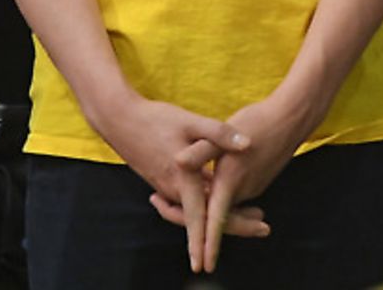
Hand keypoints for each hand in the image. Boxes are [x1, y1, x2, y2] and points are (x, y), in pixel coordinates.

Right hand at [95, 93, 252, 270]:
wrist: (120, 119)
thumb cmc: (154, 120)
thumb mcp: (190, 122)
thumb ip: (219, 134)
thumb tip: (247, 144)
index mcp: (183, 179)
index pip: (201, 218)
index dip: (212, 238)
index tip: (211, 262)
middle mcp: (174, 190)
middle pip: (204, 220)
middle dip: (233, 225)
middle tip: (262, 227)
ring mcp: (168, 188)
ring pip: (197, 212)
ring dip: (220, 215)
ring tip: (249, 212)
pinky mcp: (165, 182)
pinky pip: (188, 203)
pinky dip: (205, 207)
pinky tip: (217, 201)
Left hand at [189, 92, 317, 272]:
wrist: (291, 119)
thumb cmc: (257, 122)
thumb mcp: (223, 132)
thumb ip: (200, 150)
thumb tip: (177, 161)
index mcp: (231, 180)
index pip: (216, 220)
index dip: (207, 244)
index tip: (203, 264)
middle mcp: (242, 190)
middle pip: (216, 216)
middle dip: (193, 220)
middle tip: (158, 204)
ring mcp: (252, 187)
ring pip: (225, 206)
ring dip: (205, 207)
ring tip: (172, 194)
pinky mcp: (257, 181)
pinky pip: (234, 196)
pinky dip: (219, 197)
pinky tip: (207, 185)